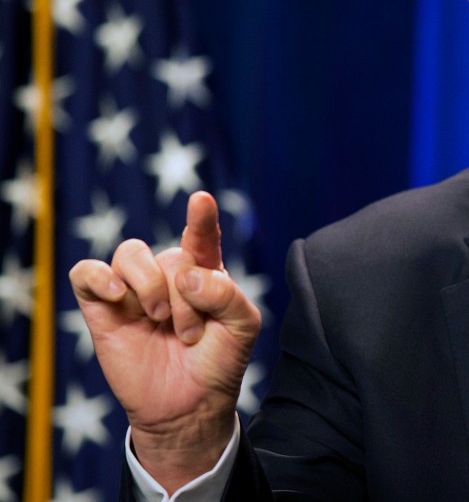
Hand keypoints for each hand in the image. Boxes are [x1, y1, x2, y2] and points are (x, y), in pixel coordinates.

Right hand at [69, 191, 261, 492]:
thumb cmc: (219, 361)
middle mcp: (169, 275)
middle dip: (185, 298)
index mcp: (205, 272)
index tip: (202, 199)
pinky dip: (100, 277)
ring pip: (131, 253)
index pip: (201, 236)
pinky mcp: (103, 308)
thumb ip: (226, 293)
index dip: (201, 217)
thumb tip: (187, 276)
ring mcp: (133, 290)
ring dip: (151, 287)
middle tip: (191, 334)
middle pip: (171, 255)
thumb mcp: (242, 326)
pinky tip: (119, 296)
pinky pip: (87, 273)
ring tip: (160, 321)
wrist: (189, 408)